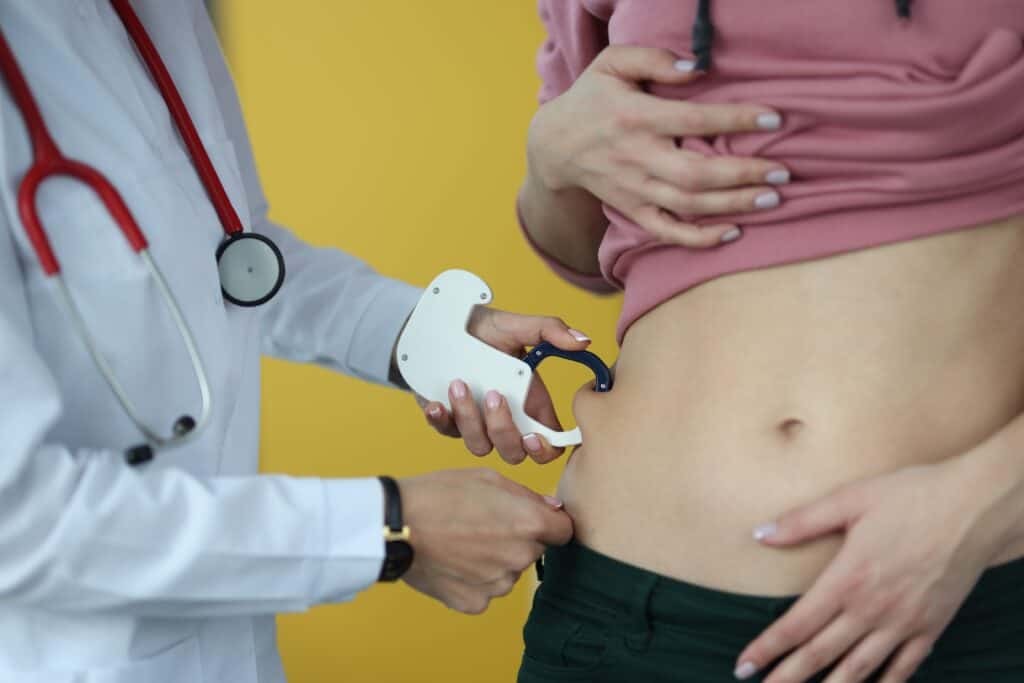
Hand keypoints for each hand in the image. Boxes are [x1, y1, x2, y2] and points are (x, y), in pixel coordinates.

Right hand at [399, 468, 571, 613]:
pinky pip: (486, 590)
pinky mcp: (476, 603)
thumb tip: (552, 509)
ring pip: (509, 572)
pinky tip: (453, 561)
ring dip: (496, 561)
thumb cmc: (439, 494)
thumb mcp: (486, 478)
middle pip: (534, 551)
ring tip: (463, 541)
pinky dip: (474, 580)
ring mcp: (498, 584)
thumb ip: (526, 496)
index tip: (530, 519)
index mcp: (529, 523)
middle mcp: (520, 557)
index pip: (564, 531)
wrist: (395, 525)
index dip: (548, 523)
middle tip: (483, 525)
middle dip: (518, 539)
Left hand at [419, 306, 590, 464]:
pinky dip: (441, 421)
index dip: (545, 449)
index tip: (535, 436)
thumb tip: (583, 340)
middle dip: (503, 429)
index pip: (549, 443)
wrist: (444, 325)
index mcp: (531, 404)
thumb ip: (550, 331)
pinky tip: (438, 404)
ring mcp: (477, 424)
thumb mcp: (517, 326)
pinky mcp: (448, 420)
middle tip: (494, 395)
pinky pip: (446, 432)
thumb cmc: (487, 329)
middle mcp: (506, 419)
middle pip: (514, 452)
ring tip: (459, 385)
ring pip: (479, 446)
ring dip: (470, 419)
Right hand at [528, 45, 789, 247]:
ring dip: (732, 205)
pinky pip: (667, 232)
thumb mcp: (612, 63)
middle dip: (742, 175)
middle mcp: (637, 158)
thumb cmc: (592, 99)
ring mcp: (635, 190)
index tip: (773, 118)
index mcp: (636, 118)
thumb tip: (697, 68)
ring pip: (688, 206)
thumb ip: (654, 60)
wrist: (554, 146)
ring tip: (771, 198)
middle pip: (696, 174)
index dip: (735, 119)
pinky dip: (699, 238)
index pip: (693, 120)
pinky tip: (732, 233)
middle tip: (782, 172)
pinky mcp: (633, 210)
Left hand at [735, 461, 1010, 682]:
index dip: (768, 648)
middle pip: (821, 654)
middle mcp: (872, 609)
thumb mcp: (849, 499)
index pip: (796, 625)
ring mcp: (903, 623)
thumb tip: (759, 534)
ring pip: (859, 669)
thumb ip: (802, 521)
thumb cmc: (910, 496)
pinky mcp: (931, 627)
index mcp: (847, 579)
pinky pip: (904, 667)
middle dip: (787, 676)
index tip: (744, 665)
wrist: (974, 507)